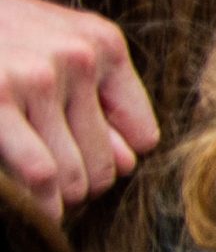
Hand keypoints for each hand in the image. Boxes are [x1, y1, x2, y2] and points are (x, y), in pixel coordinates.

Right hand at [0, 0, 158, 219]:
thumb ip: (97, 101)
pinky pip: (41, 172)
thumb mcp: (54, 48)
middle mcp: (79, 58)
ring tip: (46, 198)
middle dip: (83, 186)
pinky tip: (36, 208)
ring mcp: (39, 78)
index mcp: (104, 44)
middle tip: (59, 190)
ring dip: (62, 199)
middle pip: (109, 162)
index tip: (84, 165)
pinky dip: (41, 202)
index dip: (113, 160)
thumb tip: (128, 163)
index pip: (143, 136)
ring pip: (76, 174)